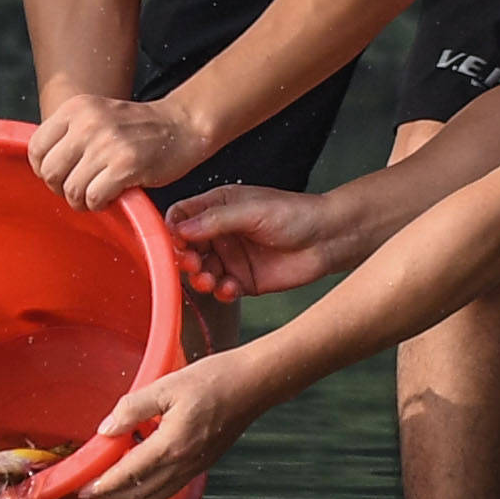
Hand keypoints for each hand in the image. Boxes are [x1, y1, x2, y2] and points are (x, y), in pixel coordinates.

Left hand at [27, 83, 211, 209]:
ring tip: (97, 195)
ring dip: (82, 201)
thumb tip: (42, 168)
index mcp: (76, 108)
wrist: (182, 126)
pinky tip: (111, 197)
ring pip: (71, 189)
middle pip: (49, 172)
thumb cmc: (138, 129)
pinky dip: (99, 204)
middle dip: (61, 189)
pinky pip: (93, 198)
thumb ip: (68, 134)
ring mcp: (107, 142)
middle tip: (80, 189)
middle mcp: (88, 122)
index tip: (62, 175)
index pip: (35, 148)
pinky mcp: (125, 164)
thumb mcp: (97, 115)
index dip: (44, 170)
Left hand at [81, 353, 266, 498]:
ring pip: (156, 495)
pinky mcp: (203, 464)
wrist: (253, 385)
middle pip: (139, 492)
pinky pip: (171, 487)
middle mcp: (183, 464)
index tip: (83, 488)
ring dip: (131, 495)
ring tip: (112, 484)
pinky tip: (142, 472)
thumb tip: (106, 429)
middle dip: (111, 495)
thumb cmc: (214, 380)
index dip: (102, 484)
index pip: (127, 474)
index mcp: (171, 445)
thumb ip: (132, 409)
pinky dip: (150, 488)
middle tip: (90, 490)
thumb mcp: (165, 386)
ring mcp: (195, 467)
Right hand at [162, 184, 348, 299]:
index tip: (172, 243)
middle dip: (185, 259)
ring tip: (210, 280)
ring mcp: (231, 257)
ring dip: (201, 278)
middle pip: (186, 248)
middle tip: (193, 265)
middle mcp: (220, 232)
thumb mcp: (251, 211)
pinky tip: (231, 288)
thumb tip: (179, 228)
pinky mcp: (243, 280)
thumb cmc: (294, 214)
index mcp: (218, 207)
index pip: (181, 216)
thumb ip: (215, 220)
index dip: (172, 230)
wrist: (327, 239)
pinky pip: (221, 289)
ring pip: (201, 271)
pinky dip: (221, 291)